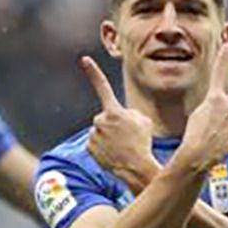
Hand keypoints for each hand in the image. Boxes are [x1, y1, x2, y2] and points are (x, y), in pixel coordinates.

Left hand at [80, 56, 159, 185]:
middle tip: (128, 136)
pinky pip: (96, 143)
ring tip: (123, 146)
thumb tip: (119, 117)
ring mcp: (92, 135)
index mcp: (114, 111)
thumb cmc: (142, 142)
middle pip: (107, 117)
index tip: (84, 60)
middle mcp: (99, 121)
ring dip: (110, 136)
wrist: (136, 167)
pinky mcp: (88, 148)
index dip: (93, 72)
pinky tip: (114, 153)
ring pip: (101, 131)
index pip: (102, 86)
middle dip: (115, 123)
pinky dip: (103, 147)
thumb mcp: (143, 121)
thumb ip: (128, 113)